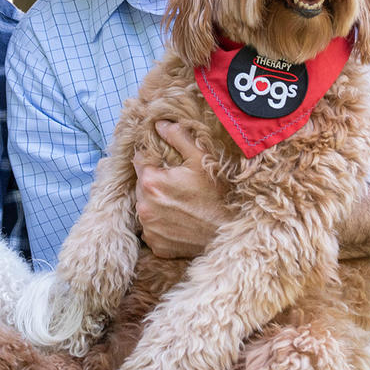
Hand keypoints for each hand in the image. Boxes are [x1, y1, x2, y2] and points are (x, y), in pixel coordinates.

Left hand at [133, 120, 230, 258]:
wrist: (230, 231)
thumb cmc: (217, 194)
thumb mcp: (201, 159)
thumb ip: (178, 137)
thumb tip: (159, 124)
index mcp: (150, 181)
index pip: (139, 160)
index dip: (152, 158)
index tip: (165, 162)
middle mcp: (144, 206)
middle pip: (141, 185)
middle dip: (154, 181)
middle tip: (177, 183)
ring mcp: (149, 228)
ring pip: (145, 206)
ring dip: (155, 202)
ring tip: (179, 202)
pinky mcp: (156, 245)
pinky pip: (151, 228)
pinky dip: (160, 223)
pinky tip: (178, 219)